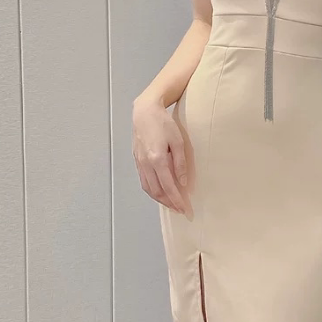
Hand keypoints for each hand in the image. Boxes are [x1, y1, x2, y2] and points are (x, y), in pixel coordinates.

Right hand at [131, 94, 189, 215]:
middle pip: (157, 191)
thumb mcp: (178, 141)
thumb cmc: (163, 123)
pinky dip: (152, 190)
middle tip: (180, 210)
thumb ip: (180, 163)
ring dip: (160, 199)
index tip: (185, 209)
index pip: (168, 187)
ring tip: (171, 204)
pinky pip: (144, 181)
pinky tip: (160, 191)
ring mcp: (139, 163)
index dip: (177, 200)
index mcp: (157, 160)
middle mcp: (146, 164)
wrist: (144, 112)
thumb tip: (183, 182)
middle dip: (169, 203)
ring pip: (148, 189)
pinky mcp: (136, 160)